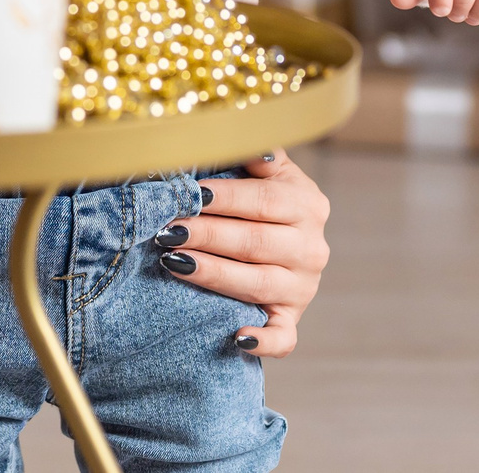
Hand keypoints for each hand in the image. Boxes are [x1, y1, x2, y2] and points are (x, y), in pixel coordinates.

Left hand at [154, 150, 329, 356]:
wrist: (283, 242)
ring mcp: (304, 288)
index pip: (263, 201)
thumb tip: (246, 137)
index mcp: (307, 205)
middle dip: (206, 235)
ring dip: (213, 274)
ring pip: (257, 284)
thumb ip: (255, 152)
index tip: (188, 194)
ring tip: (174, 263)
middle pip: (254, 243)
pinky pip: (283, 338)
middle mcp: (312, 248)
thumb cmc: (259, 199)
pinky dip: (262, 340)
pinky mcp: (292, 319)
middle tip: (167, 231)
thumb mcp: (266, 171)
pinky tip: (236, 337)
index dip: (223, 197)